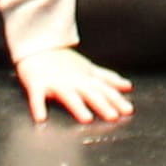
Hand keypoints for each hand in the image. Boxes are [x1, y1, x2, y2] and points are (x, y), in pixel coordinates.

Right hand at [18, 45, 135, 123]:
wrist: (38, 46)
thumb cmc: (64, 62)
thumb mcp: (89, 69)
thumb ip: (108, 79)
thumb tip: (127, 86)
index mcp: (87, 78)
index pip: (105, 90)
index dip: (117, 100)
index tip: (128, 111)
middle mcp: (74, 81)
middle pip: (91, 94)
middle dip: (103, 104)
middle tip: (113, 116)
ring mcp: (56, 83)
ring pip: (68, 96)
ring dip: (77, 107)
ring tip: (86, 119)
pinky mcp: (37, 84)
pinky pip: (37, 97)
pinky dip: (38, 107)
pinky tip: (41, 118)